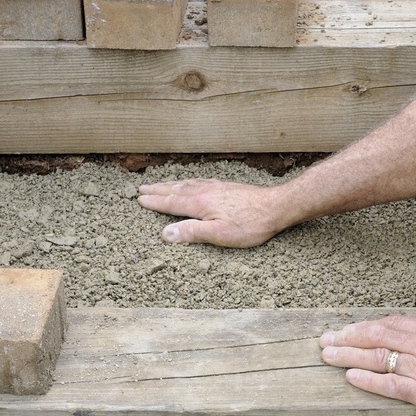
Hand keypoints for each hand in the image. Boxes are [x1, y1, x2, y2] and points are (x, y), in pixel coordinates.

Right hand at [137, 179, 287, 247]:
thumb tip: (165, 233)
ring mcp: (217, 187)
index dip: (154, 201)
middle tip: (142, 187)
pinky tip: (192, 182)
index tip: (139, 199)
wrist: (277, 207)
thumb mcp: (220, 234)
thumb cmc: (250, 224)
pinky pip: (200, 180)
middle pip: (176, 189)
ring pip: (188, 183)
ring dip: (171, 184)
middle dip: (158, 189)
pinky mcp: (227, 187)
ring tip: (161, 184)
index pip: (170, 202)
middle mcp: (205, 191)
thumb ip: (192, 232)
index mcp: (200, 203)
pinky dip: (189, 181)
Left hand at [320, 309, 415, 415]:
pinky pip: (391, 385)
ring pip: (377, 359)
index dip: (367, 326)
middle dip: (348, 338)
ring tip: (327, 356)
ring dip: (349, 357)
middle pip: (377, 337)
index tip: (349, 329)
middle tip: (325, 340)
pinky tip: (350, 378)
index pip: (392, 324)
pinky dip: (368, 381)